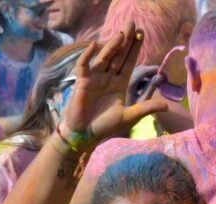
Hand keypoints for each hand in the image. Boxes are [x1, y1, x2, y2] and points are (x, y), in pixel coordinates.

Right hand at [60, 23, 167, 150]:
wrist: (85, 135)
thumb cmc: (104, 126)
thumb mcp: (129, 116)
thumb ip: (146, 108)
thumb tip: (167, 105)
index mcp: (119, 83)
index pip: (129, 61)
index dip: (135, 48)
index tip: (141, 33)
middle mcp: (108, 78)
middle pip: (118, 55)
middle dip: (125, 40)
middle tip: (132, 23)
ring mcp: (95, 79)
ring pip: (104, 58)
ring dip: (111, 46)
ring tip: (121, 34)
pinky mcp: (82, 83)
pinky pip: (84, 66)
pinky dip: (87, 56)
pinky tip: (94, 45)